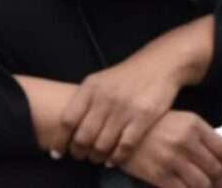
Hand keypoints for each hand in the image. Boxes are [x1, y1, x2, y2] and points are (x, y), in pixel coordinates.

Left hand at [55, 18, 213, 165]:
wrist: (162, 62)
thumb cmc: (127, 75)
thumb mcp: (101, 80)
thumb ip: (84, 103)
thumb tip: (65, 134)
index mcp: (91, 87)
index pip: (67, 121)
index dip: (60, 141)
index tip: (59, 153)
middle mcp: (106, 97)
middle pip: (83, 137)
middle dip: (79, 152)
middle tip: (82, 155)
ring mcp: (125, 108)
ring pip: (102, 146)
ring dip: (96, 157)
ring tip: (98, 157)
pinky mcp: (144, 117)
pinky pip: (124, 147)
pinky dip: (116, 158)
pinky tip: (114, 158)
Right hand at [122, 111, 221, 187]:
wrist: (124, 132)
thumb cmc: (156, 124)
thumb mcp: (183, 120)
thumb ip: (201, 135)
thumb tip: (217, 155)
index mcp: (196, 125)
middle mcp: (188, 142)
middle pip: (215, 169)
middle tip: (221, 186)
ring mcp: (174, 160)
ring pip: (201, 183)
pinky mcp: (160, 176)